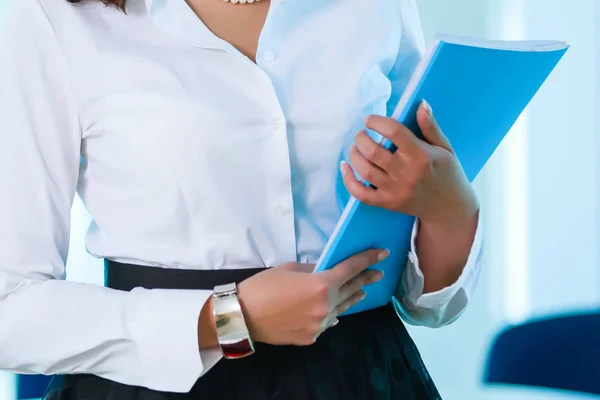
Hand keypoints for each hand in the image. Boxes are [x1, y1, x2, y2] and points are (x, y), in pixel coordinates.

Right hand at [236, 249, 387, 345]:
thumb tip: (325, 269)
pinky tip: (334, 310)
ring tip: (362, 291)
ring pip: (342, 308)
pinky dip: (332, 313)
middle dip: (366, 279)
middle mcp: (326, 306)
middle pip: (352, 289)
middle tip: (378, 273)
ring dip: (352, 297)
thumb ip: (312, 270)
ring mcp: (320, 324)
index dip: (368, 259)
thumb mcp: (289, 269)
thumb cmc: (263, 287)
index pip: (351, 269)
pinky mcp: (311, 337)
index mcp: (321, 285)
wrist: (243, 317)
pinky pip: (328, 322)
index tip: (382, 253)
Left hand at [341, 100, 477, 230]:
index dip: (377, 122)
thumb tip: (421, 104)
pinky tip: (345, 168)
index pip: (394, 132)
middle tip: (361, 134)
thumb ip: (430, 126)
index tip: (369, 119)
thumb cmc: (447, 173)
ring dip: (354, 155)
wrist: (448, 208)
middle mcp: (406, 173)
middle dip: (361, 138)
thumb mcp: (444, 148)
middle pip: (373, 151)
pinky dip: (348, 181)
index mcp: (421, 155)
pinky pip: (361, 194)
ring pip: (364, 170)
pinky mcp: (387, 203)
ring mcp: (395, 190)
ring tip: (355, 148)